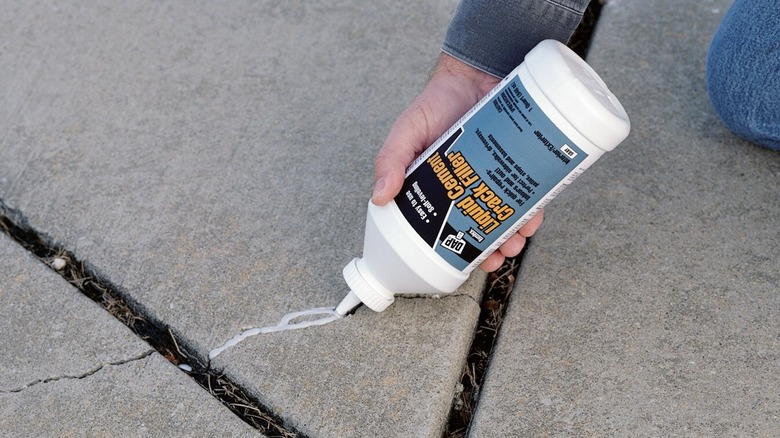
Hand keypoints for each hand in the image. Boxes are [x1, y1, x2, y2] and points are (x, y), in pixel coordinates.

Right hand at [372, 53, 543, 271]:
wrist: (478, 70)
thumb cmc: (438, 101)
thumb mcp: (407, 131)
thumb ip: (391, 159)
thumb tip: (379, 197)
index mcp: (439, 187)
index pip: (446, 225)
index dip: (455, 248)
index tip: (464, 263)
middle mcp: (469, 186)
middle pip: (481, 227)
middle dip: (491, 247)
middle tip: (499, 256)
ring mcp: (496, 177)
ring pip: (508, 216)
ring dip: (515, 235)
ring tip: (518, 242)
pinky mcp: (520, 164)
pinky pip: (532, 194)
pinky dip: (535, 210)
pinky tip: (535, 219)